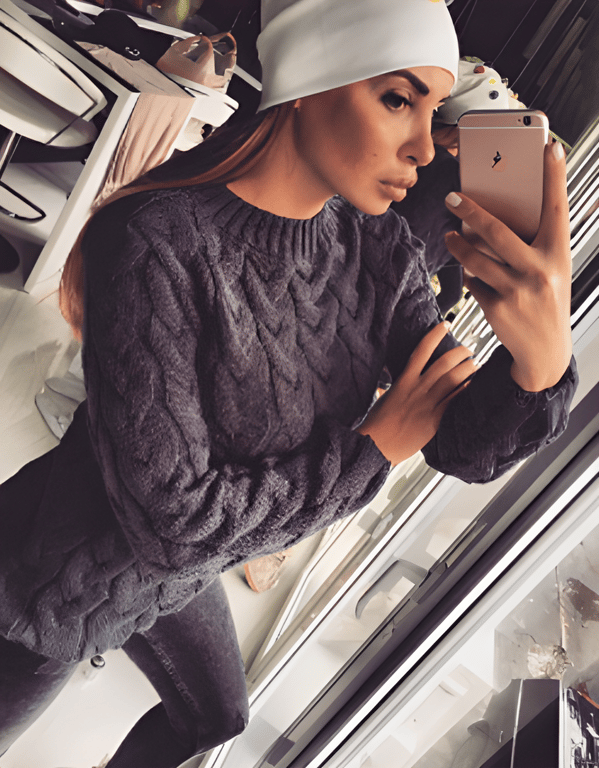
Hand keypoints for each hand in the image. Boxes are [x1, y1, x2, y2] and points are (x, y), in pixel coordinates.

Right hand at [357, 322, 477, 465]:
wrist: (376, 445)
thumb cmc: (376, 424)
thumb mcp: (383, 400)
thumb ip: (389, 391)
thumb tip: (386, 389)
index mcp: (403, 381)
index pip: (421, 351)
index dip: (435, 335)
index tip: (446, 324)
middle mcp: (417, 389)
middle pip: (444, 363)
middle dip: (459, 352)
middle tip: (468, 348)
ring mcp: (427, 404)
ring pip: (453, 380)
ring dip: (467, 369)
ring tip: (475, 363)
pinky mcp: (434, 419)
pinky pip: (454, 400)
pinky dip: (465, 390)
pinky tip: (472, 385)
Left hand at [444, 140, 571, 391]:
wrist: (545, 352)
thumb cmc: (547, 299)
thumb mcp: (552, 269)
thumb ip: (533, 245)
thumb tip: (493, 217)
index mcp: (559, 255)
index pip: (557, 208)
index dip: (554, 177)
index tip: (549, 146)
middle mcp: (540, 271)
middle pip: (497, 232)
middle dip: (470, 211)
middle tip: (451, 198)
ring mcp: (517, 292)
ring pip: (475, 259)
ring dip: (457, 245)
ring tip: (449, 237)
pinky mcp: (496, 310)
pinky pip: (473, 283)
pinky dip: (471, 276)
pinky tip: (473, 275)